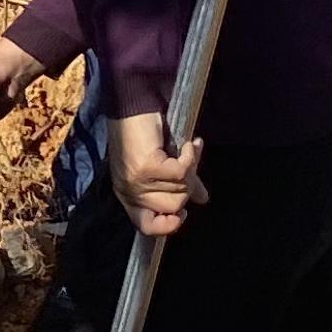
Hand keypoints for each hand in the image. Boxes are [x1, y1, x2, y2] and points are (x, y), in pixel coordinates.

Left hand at [112, 111, 204, 236]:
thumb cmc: (143, 133)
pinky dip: (190, 156)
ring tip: (187, 149)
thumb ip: (180, 183)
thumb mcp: (159, 164)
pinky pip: (182, 172)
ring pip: (180, 189)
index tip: (182, 215)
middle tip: (186, 162)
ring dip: (190, 167)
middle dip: (186, 185)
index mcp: (129, 196)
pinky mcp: (147, 167)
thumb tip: (202, 199)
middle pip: (173, 207)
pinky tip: (187, 144)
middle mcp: (130, 192)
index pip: (146, 227)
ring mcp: (137, 181)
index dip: (167, 227)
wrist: (132, 104)